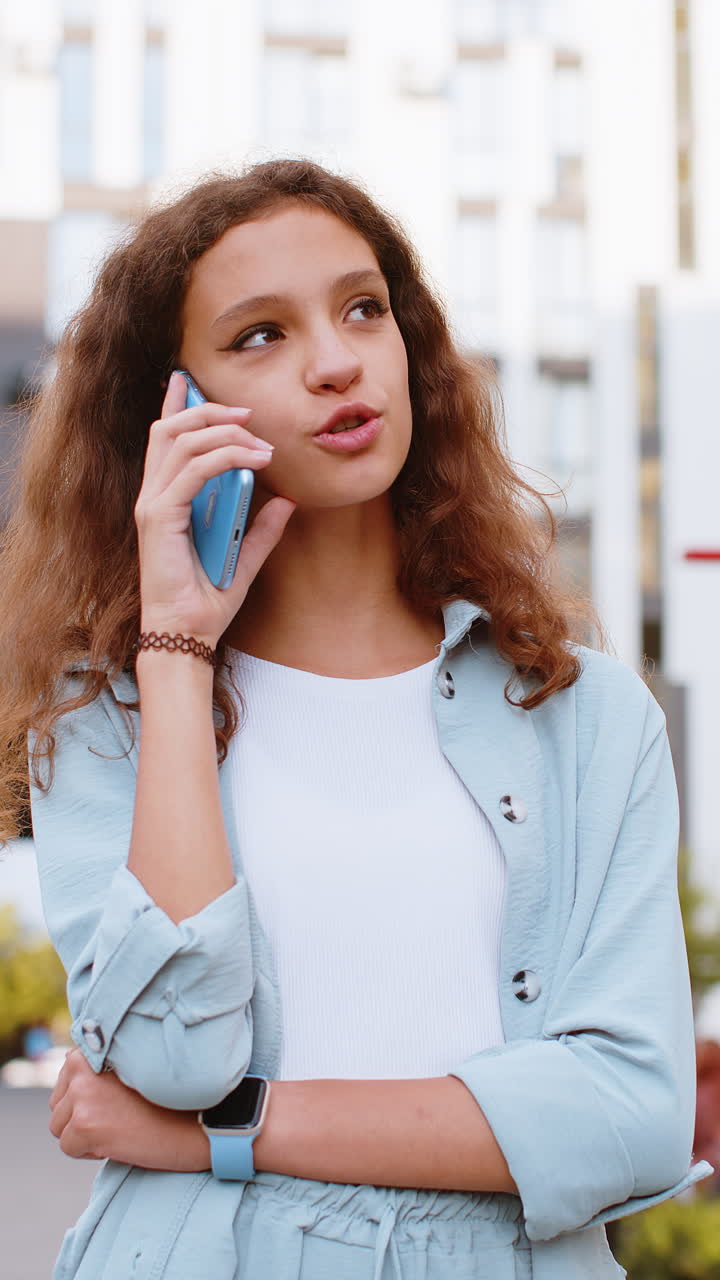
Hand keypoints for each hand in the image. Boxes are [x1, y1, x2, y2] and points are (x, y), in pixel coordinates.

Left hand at [49, 1048, 208, 1170]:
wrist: (196, 1121)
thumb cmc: (166, 1097)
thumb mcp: (126, 1069)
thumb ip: (95, 1069)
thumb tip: (68, 1076)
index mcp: (90, 1049)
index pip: (67, 1079)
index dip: (90, 1097)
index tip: (117, 1099)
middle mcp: (81, 1066)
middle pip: (59, 1105)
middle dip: (83, 1117)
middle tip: (121, 1114)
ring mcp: (82, 1094)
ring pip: (59, 1127)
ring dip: (85, 1134)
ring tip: (120, 1125)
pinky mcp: (84, 1124)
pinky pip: (69, 1147)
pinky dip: (90, 1152)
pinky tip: (119, 1139)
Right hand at [134, 371, 295, 646]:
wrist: (187, 635)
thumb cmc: (207, 601)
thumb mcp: (245, 559)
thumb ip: (263, 529)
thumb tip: (288, 500)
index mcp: (166, 501)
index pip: (165, 440)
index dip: (174, 405)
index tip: (185, 379)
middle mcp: (154, 497)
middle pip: (171, 430)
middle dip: (209, 411)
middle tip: (248, 413)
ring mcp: (152, 506)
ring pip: (181, 442)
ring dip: (224, 431)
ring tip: (260, 440)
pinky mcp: (159, 518)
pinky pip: (192, 472)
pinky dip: (225, 458)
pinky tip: (256, 462)